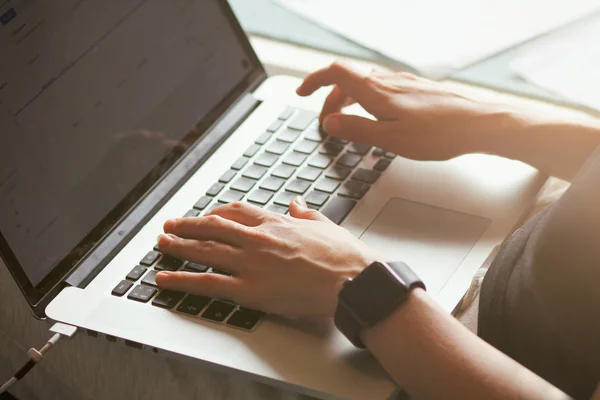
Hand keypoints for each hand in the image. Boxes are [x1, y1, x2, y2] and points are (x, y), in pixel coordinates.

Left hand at [155, 198, 380, 317]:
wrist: (355, 280)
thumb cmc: (346, 257)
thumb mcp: (326, 226)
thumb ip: (306, 214)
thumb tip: (297, 202)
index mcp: (278, 223)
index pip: (238, 213)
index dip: (217, 213)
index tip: (206, 214)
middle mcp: (259, 239)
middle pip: (214, 227)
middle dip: (188, 226)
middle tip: (170, 224)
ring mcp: (251, 263)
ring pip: (205, 250)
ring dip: (179, 246)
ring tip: (160, 243)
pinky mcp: (250, 289)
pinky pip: (208, 283)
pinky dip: (183, 279)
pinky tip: (165, 277)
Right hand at [297, 61, 511, 160]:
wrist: (480, 123)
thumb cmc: (439, 133)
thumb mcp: (390, 139)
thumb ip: (356, 129)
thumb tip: (329, 122)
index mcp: (376, 90)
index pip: (335, 72)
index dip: (313, 80)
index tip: (300, 93)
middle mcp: (388, 80)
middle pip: (347, 78)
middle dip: (329, 97)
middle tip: (324, 120)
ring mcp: (403, 83)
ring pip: (364, 83)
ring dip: (347, 98)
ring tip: (346, 121)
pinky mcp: (415, 90)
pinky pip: (381, 88)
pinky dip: (366, 99)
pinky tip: (375, 117)